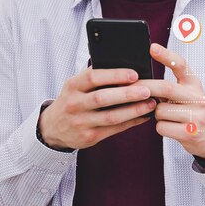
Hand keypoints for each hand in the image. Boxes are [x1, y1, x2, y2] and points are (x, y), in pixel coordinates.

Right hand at [39, 67, 156, 149]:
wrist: (53, 127)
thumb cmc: (73, 100)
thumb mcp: (76, 86)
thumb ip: (95, 78)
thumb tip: (126, 69)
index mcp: (73, 86)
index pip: (93, 77)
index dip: (114, 75)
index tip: (134, 74)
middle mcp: (75, 104)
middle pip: (103, 98)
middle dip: (127, 94)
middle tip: (147, 90)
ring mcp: (81, 122)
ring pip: (111, 116)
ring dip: (134, 110)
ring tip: (151, 104)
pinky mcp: (90, 136)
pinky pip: (114, 129)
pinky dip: (131, 122)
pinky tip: (144, 116)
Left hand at [140, 43, 204, 157]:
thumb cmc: (193, 112)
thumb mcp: (189, 95)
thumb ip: (171, 87)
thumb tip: (140, 83)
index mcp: (195, 84)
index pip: (181, 66)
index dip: (166, 56)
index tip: (152, 48)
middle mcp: (197, 98)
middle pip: (165, 87)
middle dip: (144, 88)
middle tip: (129, 88)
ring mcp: (195, 116)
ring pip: (160, 110)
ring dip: (155, 114)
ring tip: (167, 116)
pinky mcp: (189, 133)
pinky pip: (161, 126)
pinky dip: (160, 127)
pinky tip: (170, 128)